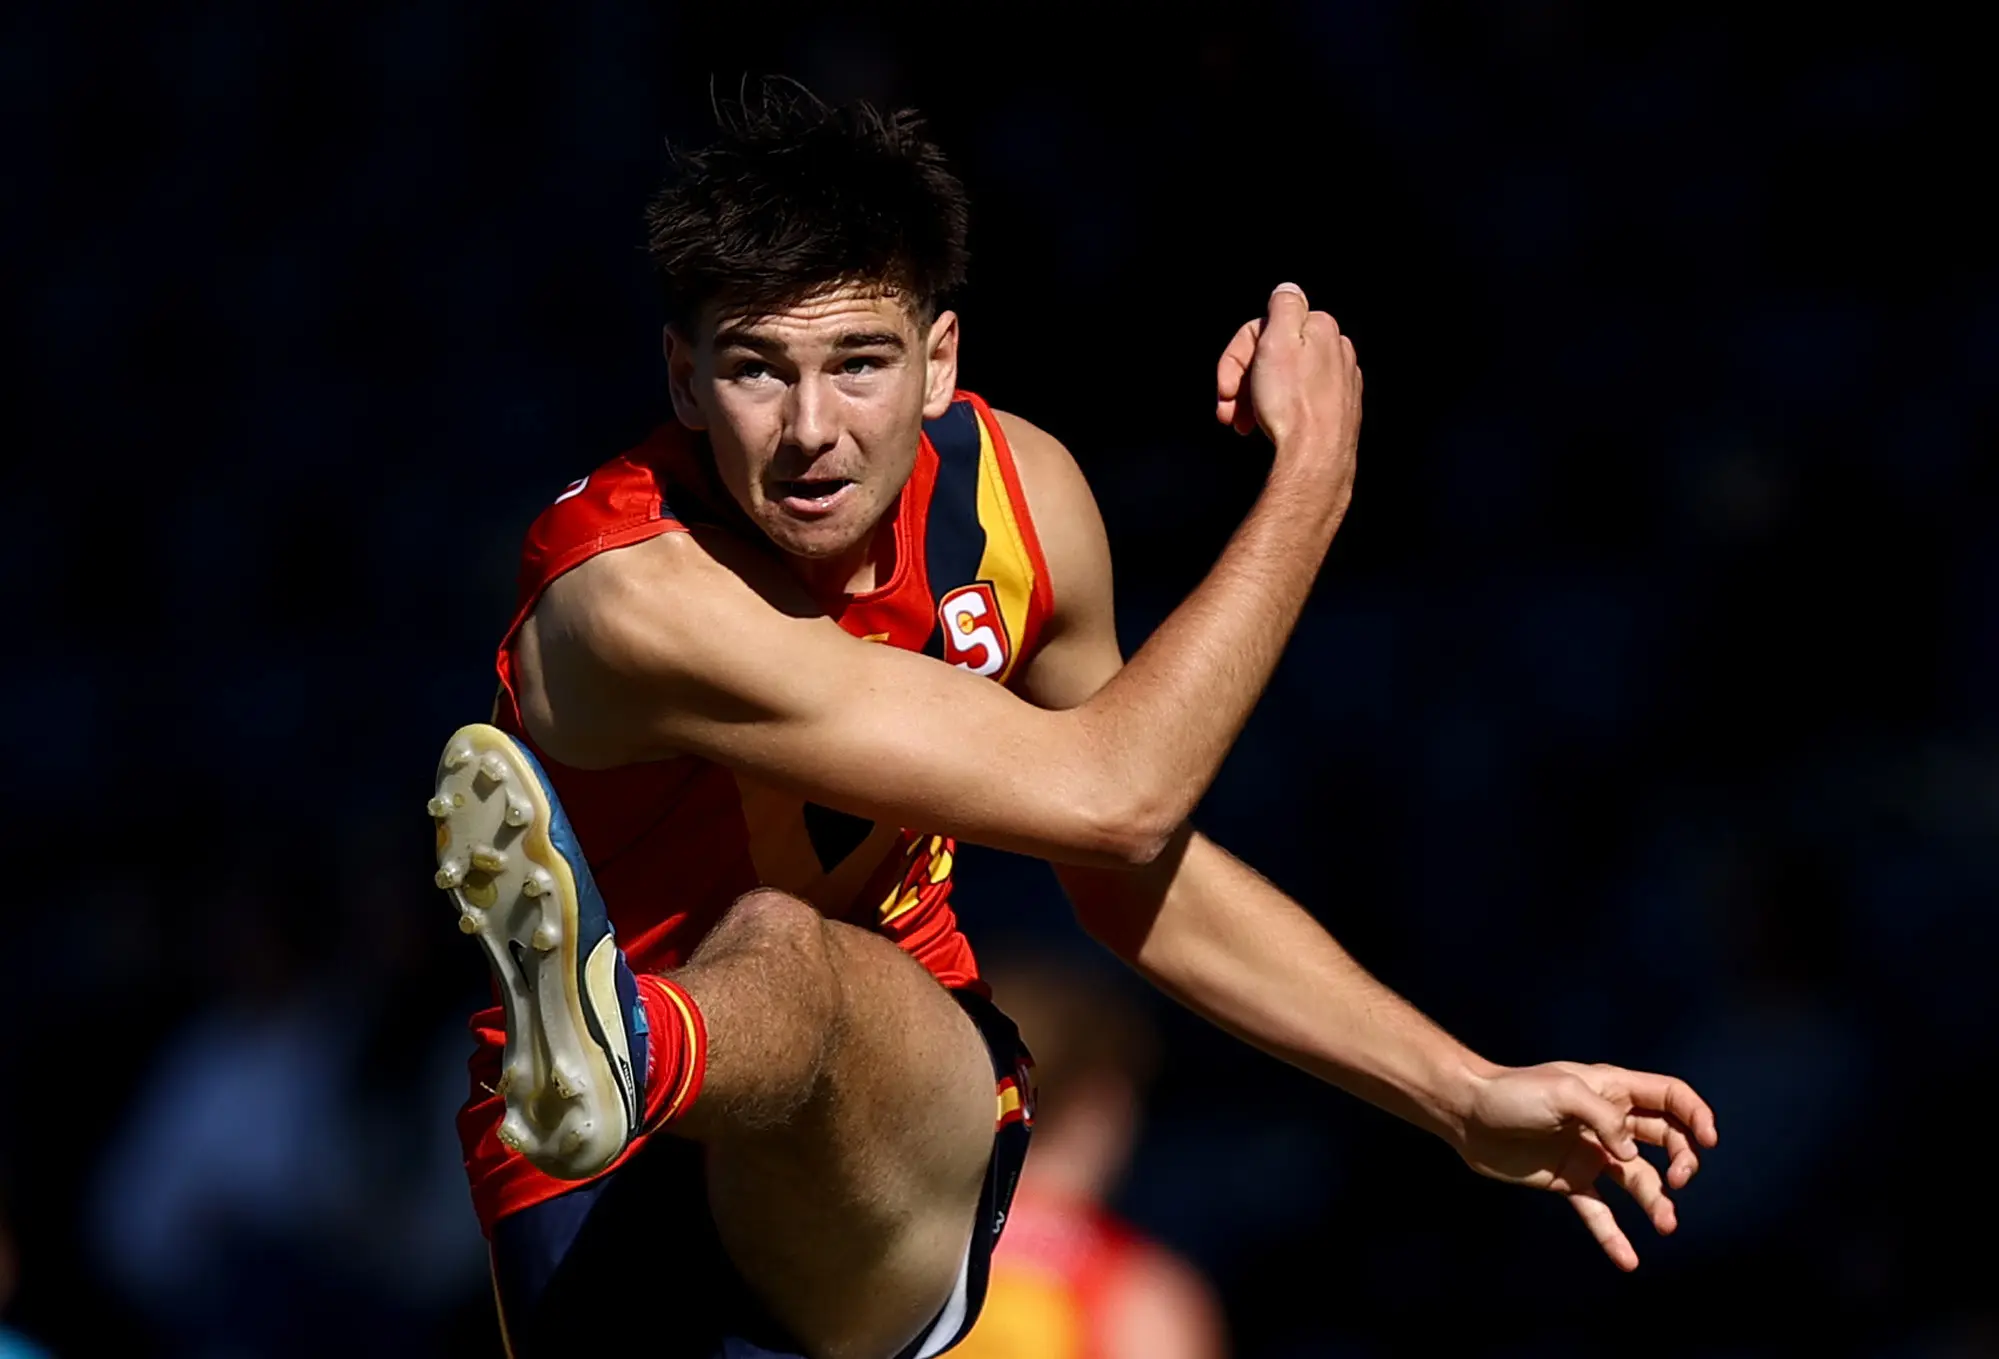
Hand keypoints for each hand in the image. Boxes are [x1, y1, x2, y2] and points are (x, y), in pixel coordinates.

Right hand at [1214, 283, 1361, 482]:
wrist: (1314, 460)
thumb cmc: (1291, 405)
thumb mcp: (1277, 341)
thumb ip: (1283, 306)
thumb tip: (1287, 289)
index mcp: (1321, 328)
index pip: (1263, 329)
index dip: (1235, 357)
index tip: (1224, 387)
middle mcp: (1336, 350)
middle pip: (1273, 354)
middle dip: (1243, 380)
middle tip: (1227, 411)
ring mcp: (1339, 381)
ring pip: (1284, 379)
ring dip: (1255, 398)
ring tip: (1242, 424)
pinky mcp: (1338, 409)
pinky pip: (1298, 400)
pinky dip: (1277, 410)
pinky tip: (1268, 427)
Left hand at [1455, 1060, 1718, 1270]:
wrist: (1467, 1115)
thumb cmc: (1512, 1093)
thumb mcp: (1562, 1092)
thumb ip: (1604, 1119)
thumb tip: (1630, 1155)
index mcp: (1611, 1090)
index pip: (1669, 1097)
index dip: (1695, 1116)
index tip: (1709, 1142)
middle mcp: (1608, 1123)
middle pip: (1665, 1141)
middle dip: (1683, 1161)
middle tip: (1678, 1182)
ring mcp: (1592, 1154)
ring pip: (1639, 1181)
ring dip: (1657, 1202)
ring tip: (1666, 1225)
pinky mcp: (1571, 1182)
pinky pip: (1601, 1212)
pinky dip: (1615, 1236)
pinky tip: (1629, 1260)